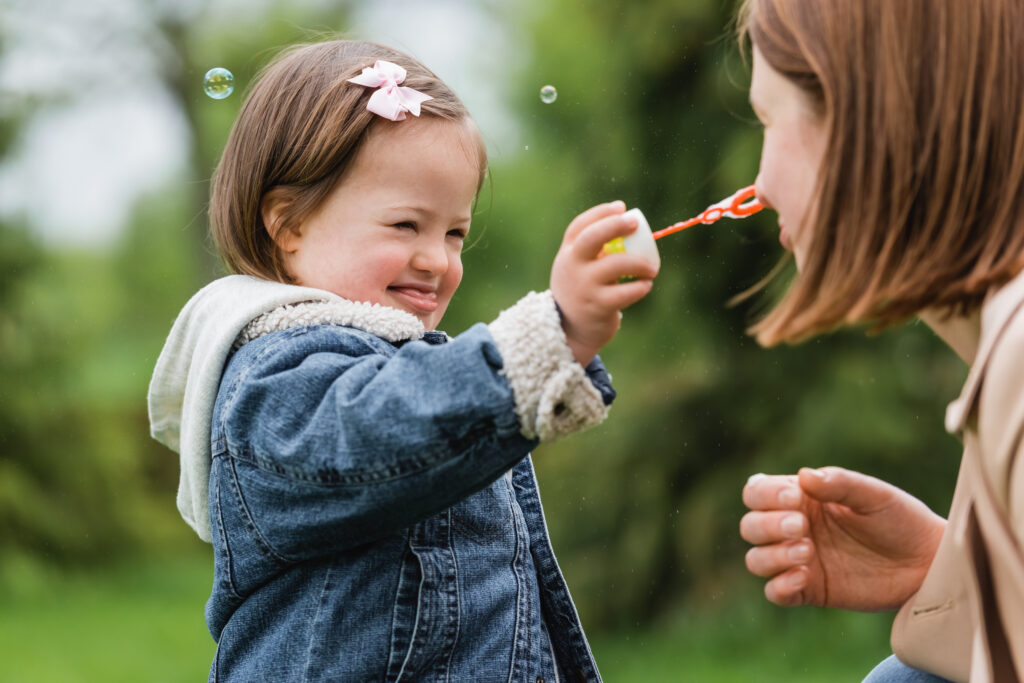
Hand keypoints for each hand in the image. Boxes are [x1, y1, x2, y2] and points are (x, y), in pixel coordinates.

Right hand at [550, 201, 658, 365]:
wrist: (570, 330)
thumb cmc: (582, 290)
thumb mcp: (578, 268)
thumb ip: (595, 250)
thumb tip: (630, 224)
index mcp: (568, 254)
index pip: (579, 226)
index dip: (600, 213)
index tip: (622, 207)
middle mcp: (572, 267)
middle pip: (591, 238)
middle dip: (614, 226)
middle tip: (635, 223)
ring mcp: (584, 287)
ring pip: (615, 265)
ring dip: (639, 263)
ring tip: (652, 268)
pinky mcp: (598, 306)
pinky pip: (624, 292)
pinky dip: (640, 286)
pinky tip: (645, 285)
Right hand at [740, 466, 945, 610]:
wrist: (929, 564)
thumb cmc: (902, 521)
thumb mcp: (875, 496)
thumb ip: (840, 484)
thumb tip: (803, 475)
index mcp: (802, 499)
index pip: (757, 492)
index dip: (765, 495)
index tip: (796, 498)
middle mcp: (793, 529)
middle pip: (750, 526)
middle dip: (768, 526)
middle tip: (803, 528)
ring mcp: (799, 561)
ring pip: (756, 559)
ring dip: (772, 555)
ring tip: (807, 553)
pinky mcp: (810, 591)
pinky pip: (774, 592)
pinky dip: (779, 586)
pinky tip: (804, 577)